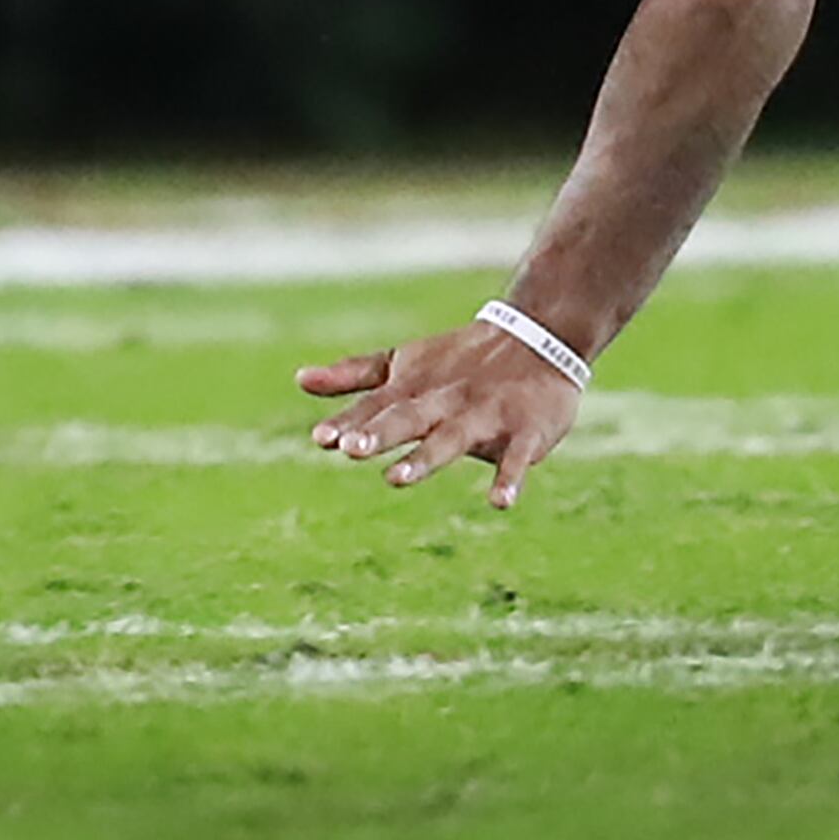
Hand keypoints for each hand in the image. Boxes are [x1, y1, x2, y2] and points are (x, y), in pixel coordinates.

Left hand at [300, 319, 583, 508]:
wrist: (540, 337)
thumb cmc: (460, 361)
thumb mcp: (404, 364)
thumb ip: (354, 376)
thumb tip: (299, 379)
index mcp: (414, 390)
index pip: (376, 407)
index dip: (350, 423)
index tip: (322, 440)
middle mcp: (445, 402)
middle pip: (408, 418)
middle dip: (381, 433)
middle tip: (351, 450)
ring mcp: (484, 416)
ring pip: (452, 438)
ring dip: (426, 458)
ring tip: (396, 478)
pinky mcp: (524, 431)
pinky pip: (516, 458)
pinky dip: (509, 478)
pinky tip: (499, 502)